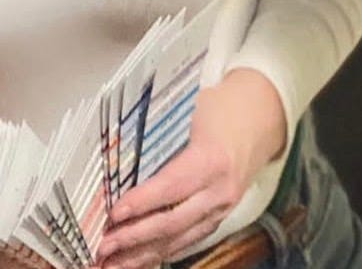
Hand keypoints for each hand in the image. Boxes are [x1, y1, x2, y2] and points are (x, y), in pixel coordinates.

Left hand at [95, 70, 286, 268]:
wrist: (258, 121)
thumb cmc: (222, 110)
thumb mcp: (193, 108)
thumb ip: (162, 130)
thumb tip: (120, 144)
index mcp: (212, 160)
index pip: (172, 188)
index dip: (141, 203)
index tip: (114, 213)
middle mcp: (219, 191)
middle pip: (172, 223)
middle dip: (134, 237)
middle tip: (103, 245)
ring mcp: (220, 210)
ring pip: (177, 240)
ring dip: (142, 254)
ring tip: (111, 263)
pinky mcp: (217, 219)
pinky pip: (185, 241)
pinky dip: (159, 253)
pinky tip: (136, 260)